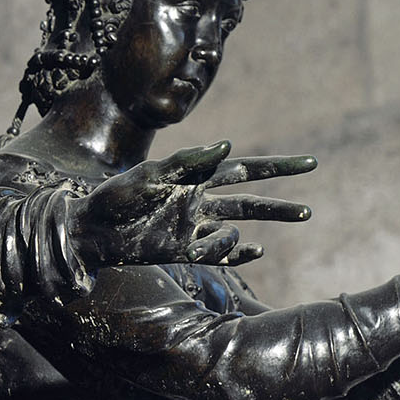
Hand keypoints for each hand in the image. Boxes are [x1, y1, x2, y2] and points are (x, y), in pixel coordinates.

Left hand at [71, 141, 316, 268]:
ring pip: (235, 230)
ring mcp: (193, 228)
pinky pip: (219, 254)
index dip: (278, 167)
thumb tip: (228, 145)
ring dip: (237, 234)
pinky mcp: (183, 251)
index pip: (245, 169)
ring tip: (199, 238)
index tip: (310, 164)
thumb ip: (188, 161)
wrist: (89, 231)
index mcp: (195, 177)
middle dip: (279, 207)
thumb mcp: (150, 175)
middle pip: (250, 203)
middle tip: (309, 213)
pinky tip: (255, 250)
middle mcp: (199, 201)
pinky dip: (237, 253)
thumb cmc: (115, 197)